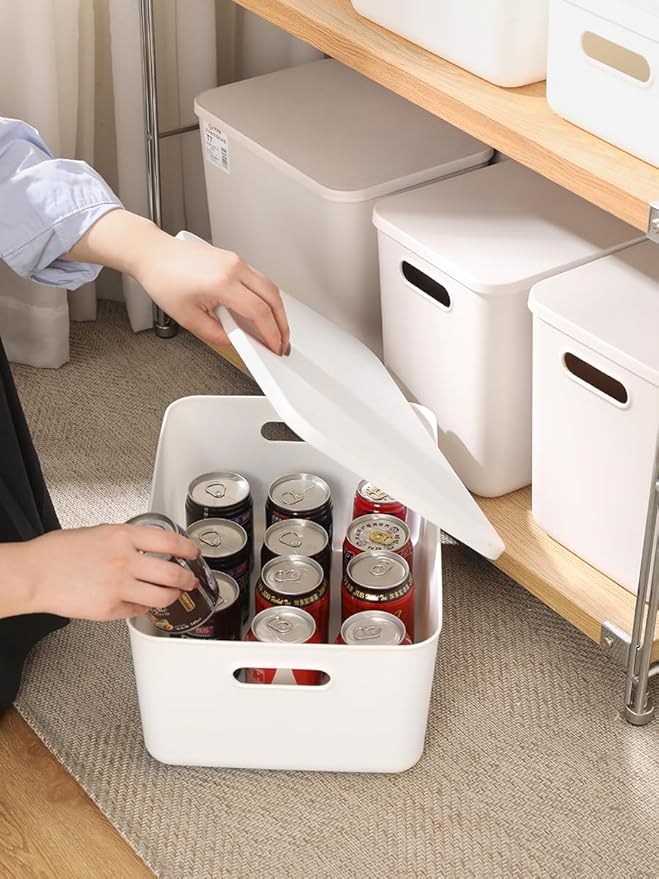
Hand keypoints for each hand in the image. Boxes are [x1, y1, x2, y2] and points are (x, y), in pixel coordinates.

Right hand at [9, 524, 199, 621]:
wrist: (35, 573)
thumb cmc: (60, 552)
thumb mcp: (100, 532)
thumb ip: (127, 539)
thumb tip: (149, 547)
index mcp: (124, 537)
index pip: (170, 542)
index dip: (189, 549)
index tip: (194, 552)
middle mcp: (125, 561)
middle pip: (173, 574)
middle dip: (188, 579)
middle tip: (191, 580)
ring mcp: (119, 587)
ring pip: (162, 597)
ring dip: (172, 597)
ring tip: (173, 595)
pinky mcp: (110, 609)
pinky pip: (138, 611)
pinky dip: (144, 608)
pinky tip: (141, 603)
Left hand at [137, 234, 290, 354]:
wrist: (153, 254)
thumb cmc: (163, 278)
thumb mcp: (188, 318)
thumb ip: (215, 334)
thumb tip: (234, 341)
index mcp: (223, 283)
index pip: (259, 312)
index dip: (271, 333)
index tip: (274, 346)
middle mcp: (234, 268)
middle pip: (273, 298)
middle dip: (282, 324)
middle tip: (282, 341)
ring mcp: (236, 260)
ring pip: (270, 286)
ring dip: (277, 310)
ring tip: (274, 329)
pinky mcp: (234, 258)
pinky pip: (259, 279)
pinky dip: (266, 297)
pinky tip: (262, 310)